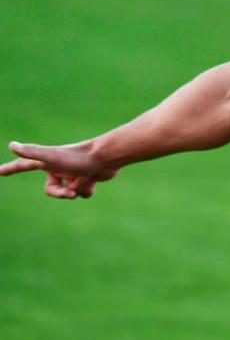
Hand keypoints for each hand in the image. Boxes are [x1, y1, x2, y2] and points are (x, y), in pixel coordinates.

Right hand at [0, 141, 118, 199]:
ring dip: (78, 190)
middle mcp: (59, 167)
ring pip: (69, 192)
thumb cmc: (79, 157)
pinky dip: (88, 189)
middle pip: (51, 190)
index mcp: (48, 162)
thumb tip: (11, 145)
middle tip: (69, 193)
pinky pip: (83, 192)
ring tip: (87, 178)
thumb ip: (32, 153)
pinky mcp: (88, 176)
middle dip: (59, 193)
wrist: (108, 157)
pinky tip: (94, 179)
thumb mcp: (53, 158)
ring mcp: (74, 172)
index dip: (10, 168)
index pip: (23, 165)